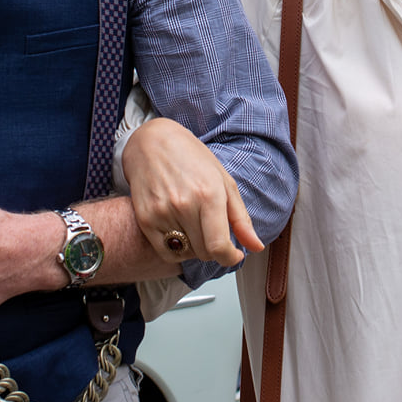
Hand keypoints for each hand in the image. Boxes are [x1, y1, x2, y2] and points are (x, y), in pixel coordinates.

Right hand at [122, 118, 262, 266]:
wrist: (151, 143)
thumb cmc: (190, 158)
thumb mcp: (224, 182)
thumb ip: (241, 218)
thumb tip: (256, 246)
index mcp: (208, 194)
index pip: (219, 247)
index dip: (230, 258)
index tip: (234, 255)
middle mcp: (183, 205)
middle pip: (204, 253)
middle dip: (214, 248)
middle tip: (212, 230)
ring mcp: (161, 213)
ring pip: (186, 254)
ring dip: (195, 247)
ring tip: (194, 224)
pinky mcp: (146, 219)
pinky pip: (166, 252)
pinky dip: (177, 248)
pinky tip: (180, 230)